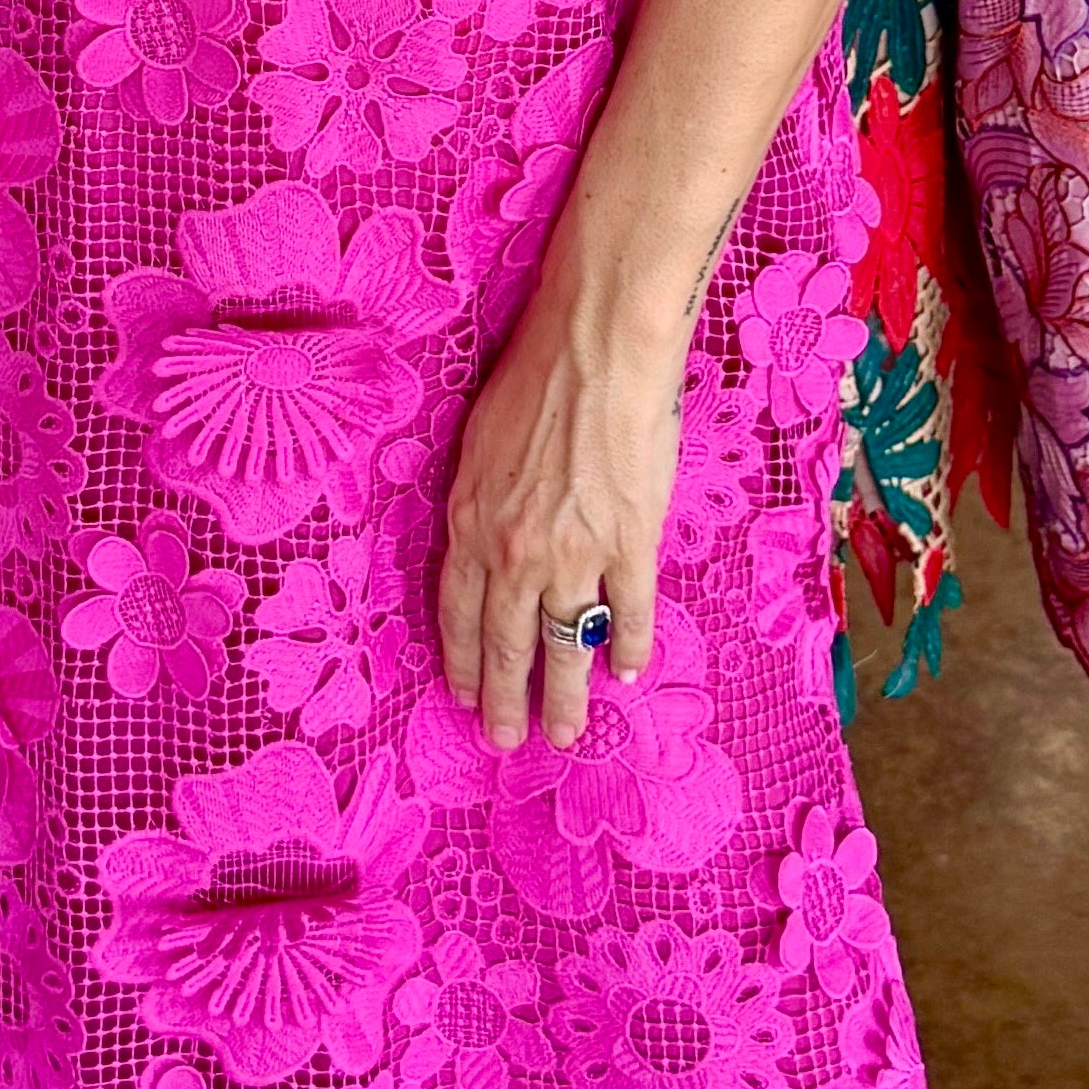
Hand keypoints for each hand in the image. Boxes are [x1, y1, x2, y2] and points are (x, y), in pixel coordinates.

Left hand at [436, 268, 682, 756]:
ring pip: (566, 645)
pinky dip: (631, 647)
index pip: (458, 612)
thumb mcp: (477, 446)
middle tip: (507, 739)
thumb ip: (479, 505)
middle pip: (506, 643)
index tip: (465, 695)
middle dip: (506, 698)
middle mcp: (515, 552)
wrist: (594, 350)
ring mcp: (575, 554)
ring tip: (565, 733)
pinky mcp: (629, 543)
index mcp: (470, 525)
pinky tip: (630, 673)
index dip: (462, 660)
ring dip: (565, 695)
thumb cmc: (532, 380)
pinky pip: (628, 613)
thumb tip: (485, 542)